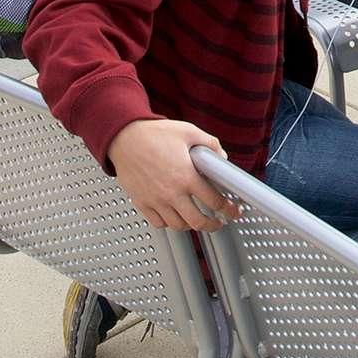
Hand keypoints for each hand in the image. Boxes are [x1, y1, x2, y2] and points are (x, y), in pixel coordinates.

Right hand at [110, 118, 240, 229]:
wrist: (125, 137)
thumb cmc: (153, 134)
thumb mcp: (188, 131)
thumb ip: (209, 143)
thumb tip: (221, 155)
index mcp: (186, 176)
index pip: (214, 200)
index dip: (228, 208)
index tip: (232, 210)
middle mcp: (172, 192)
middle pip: (198, 221)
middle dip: (213, 225)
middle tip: (219, 222)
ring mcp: (156, 200)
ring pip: (178, 226)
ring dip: (191, 225)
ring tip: (197, 220)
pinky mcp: (142, 202)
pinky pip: (158, 223)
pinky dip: (169, 224)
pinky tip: (174, 217)